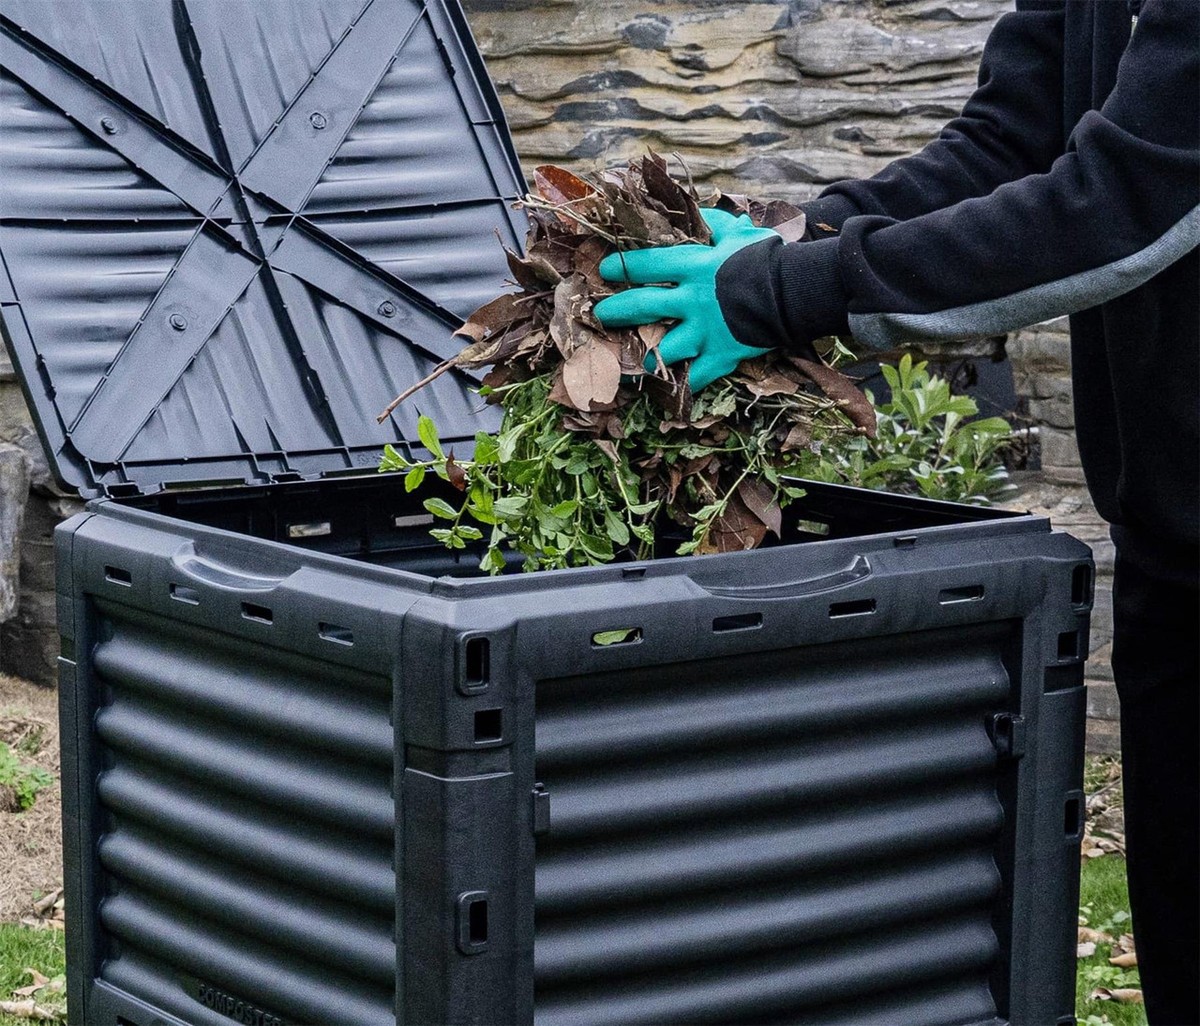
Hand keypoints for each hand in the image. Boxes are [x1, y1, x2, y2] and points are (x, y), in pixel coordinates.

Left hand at [594, 208, 777, 391]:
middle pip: (643, 306)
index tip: (605, 270)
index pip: (647, 265)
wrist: (795, 290)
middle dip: (616, 311)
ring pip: (664, 349)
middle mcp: (692, 300)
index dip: (622, 267)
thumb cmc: (766, 257)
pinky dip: (686, 382)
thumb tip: (699, 213)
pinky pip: (698, 374)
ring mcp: (705, 330)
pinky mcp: (722, 353)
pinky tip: (673, 389)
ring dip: (646, 357)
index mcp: (693, 266)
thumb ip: (714, 224)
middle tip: (599, 316)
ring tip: (633, 364)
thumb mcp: (739, 232)